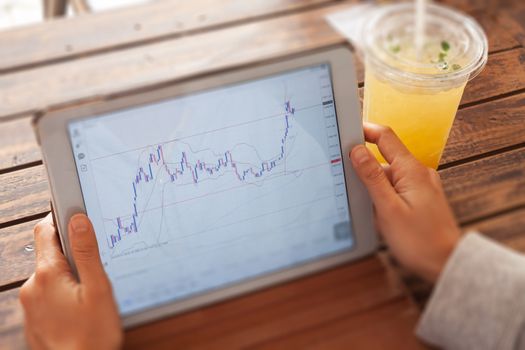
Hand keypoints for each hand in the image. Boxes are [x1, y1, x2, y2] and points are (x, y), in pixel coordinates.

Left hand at [20, 213, 122, 349]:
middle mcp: (32, 287)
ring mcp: (30, 304)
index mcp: (47, 275)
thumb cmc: (92, 335)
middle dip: (71, 252)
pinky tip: (80, 307)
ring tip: (89, 292)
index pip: (45, 230)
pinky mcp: (33, 318)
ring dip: (67, 275)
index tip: (77, 216)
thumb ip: (88, 252)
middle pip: (48, 253)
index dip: (61, 219)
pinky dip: (62, 292)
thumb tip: (78, 220)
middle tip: (94, 265)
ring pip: (49, 275)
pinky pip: (47, 294)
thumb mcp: (98, 289)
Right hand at [350, 123, 460, 281]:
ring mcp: (422, 185)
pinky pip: (397, 188)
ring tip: (373, 213)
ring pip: (389, 176)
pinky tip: (382, 216)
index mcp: (412, 170)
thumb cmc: (419, 241)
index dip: (364, 131)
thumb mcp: (388, 209)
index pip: (385, 137)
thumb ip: (372, 177)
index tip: (346, 134)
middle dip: (365, 171)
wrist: (446, 263)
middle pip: (384, 158)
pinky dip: (384, 197)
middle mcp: (419, 173)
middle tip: (353, 189)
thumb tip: (358, 151)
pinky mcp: (421, 197)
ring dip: (375, 189)